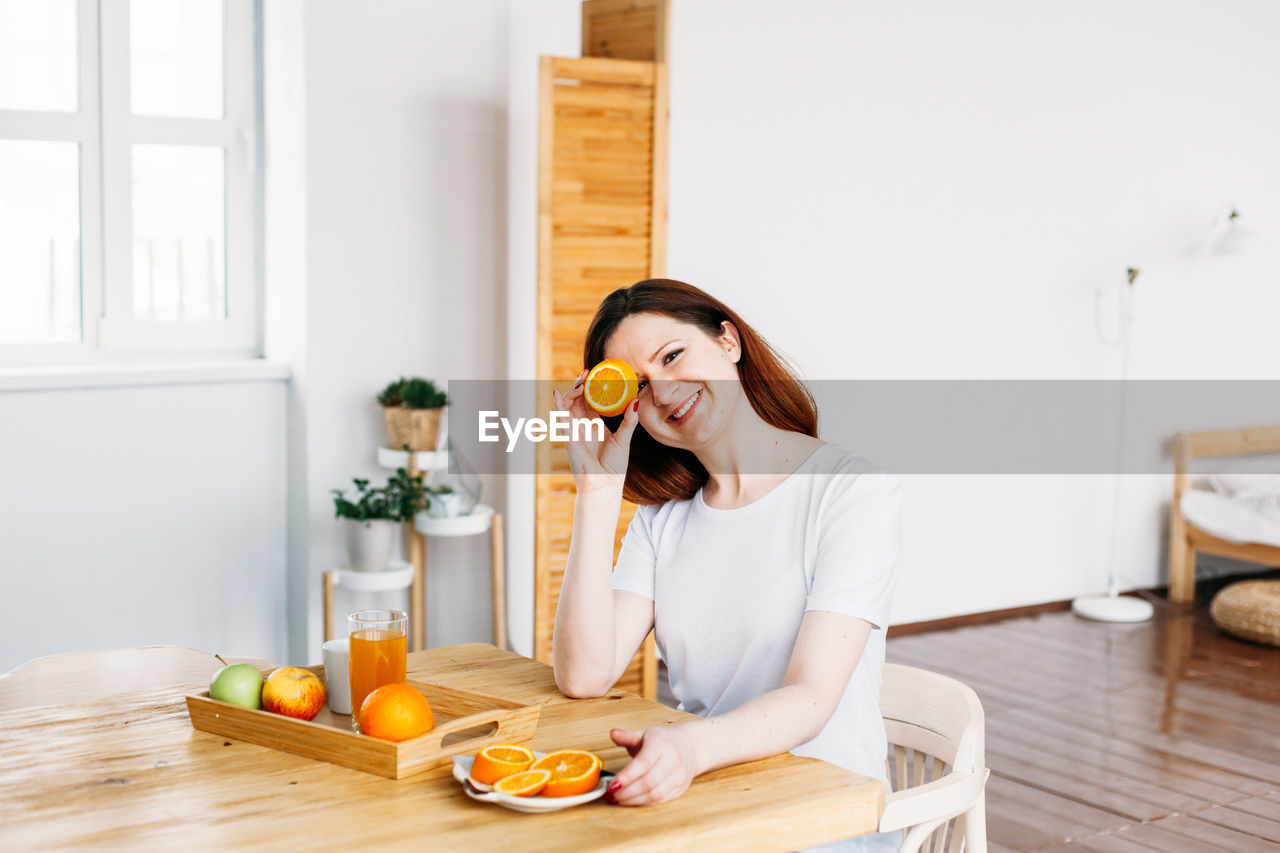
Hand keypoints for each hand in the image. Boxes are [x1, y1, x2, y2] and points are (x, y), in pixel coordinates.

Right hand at [553, 369, 641, 496]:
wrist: (605, 485)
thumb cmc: (613, 467)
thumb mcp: (624, 439)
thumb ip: (629, 420)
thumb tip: (635, 401)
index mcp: (595, 425)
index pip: (591, 401)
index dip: (592, 387)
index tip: (598, 374)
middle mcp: (583, 426)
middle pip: (578, 400)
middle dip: (581, 384)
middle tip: (588, 372)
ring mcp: (574, 431)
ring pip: (568, 405)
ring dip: (573, 391)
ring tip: (582, 382)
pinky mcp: (569, 438)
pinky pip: (561, 419)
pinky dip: (558, 405)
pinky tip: (557, 393)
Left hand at [605, 725, 699, 805]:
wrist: (690, 747)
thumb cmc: (663, 741)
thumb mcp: (645, 734)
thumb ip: (627, 736)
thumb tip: (613, 733)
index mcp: (662, 744)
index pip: (644, 763)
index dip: (627, 776)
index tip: (612, 784)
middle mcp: (673, 761)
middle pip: (648, 782)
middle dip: (627, 791)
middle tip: (610, 794)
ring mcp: (678, 777)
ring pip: (654, 794)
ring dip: (633, 800)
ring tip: (617, 799)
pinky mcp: (680, 789)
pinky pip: (660, 801)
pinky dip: (643, 803)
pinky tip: (631, 801)